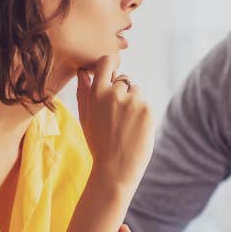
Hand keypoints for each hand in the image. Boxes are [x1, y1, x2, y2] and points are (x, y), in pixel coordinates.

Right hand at [77, 57, 153, 192]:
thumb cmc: (98, 144)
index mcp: (97, 93)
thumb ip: (84, 92)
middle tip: (117, 117)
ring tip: (126, 125)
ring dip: (133, 103)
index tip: (110, 77)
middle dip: (122, 93)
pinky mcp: (148, 110)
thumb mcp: (85, 118)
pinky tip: (135, 130)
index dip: (109, 68)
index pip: (106, 62)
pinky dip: (142, 114)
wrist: (115, 169)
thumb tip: (82, 72)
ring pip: (136, 92)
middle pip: (124, 80)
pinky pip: (146, 104)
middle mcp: (115, 94)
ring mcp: (133, 101)